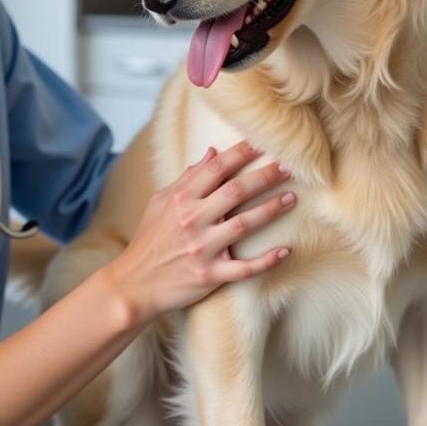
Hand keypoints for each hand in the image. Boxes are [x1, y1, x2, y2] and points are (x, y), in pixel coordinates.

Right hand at [103, 139, 294, 324]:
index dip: (241, 153)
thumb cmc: (149, 240)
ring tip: (291, 199)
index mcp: (181, 199)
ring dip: (271, 210)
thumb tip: (212, 153)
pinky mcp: (210, 275)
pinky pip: (244, 268)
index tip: (263, 142)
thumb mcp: (160, 202)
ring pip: (244, 225)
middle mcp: (192, 220)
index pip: (216, 169)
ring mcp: (202, 248)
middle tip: (289, 165)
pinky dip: (266, 261)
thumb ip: (188, 178)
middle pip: (236, 191)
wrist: (134, 283)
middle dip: (265, 176)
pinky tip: (285, 251)